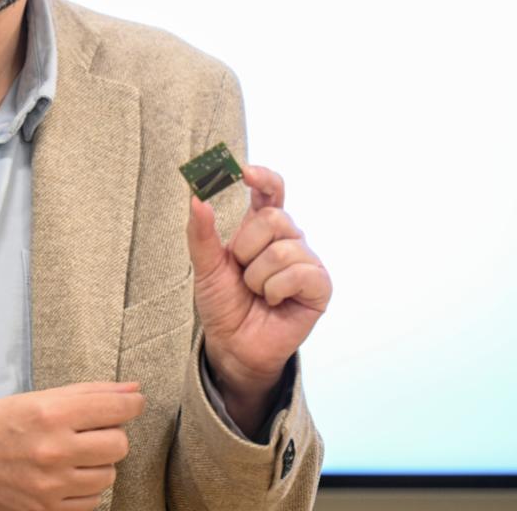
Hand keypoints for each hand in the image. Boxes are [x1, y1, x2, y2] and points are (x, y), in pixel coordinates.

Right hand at [0, 382, 144, 510]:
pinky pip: (92, 501)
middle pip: (118, 444)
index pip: (114, 408)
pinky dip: (87, 488)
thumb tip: (133, 390)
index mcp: (51, 414)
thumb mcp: (40, 397)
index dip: (132, 404)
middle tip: (93, 431)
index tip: (135, 403)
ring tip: (75, 454)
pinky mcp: (47, 510)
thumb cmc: (0, 422)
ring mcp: (51, 485)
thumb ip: (89, 392)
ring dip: (99, 463)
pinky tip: (68, 475)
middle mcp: (53, 450)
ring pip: (109, 475)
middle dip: (112, 435)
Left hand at [186, 164, 330, 424]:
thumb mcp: (205, 266)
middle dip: (246, 248)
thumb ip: (200, 233)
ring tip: (257, 293)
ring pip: (283, 249)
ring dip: (258, 277)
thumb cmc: (223, 303)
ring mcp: (307, 261)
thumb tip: (196, 197)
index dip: (263, 177)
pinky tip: (274, 302)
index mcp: (261, 228)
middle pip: (273, 218)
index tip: (244, 171)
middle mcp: (288, 239)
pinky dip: (276, 290)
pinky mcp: (320, 287)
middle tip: (241, 271)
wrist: (233, 345)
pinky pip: (300, 273)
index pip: (271, 191)